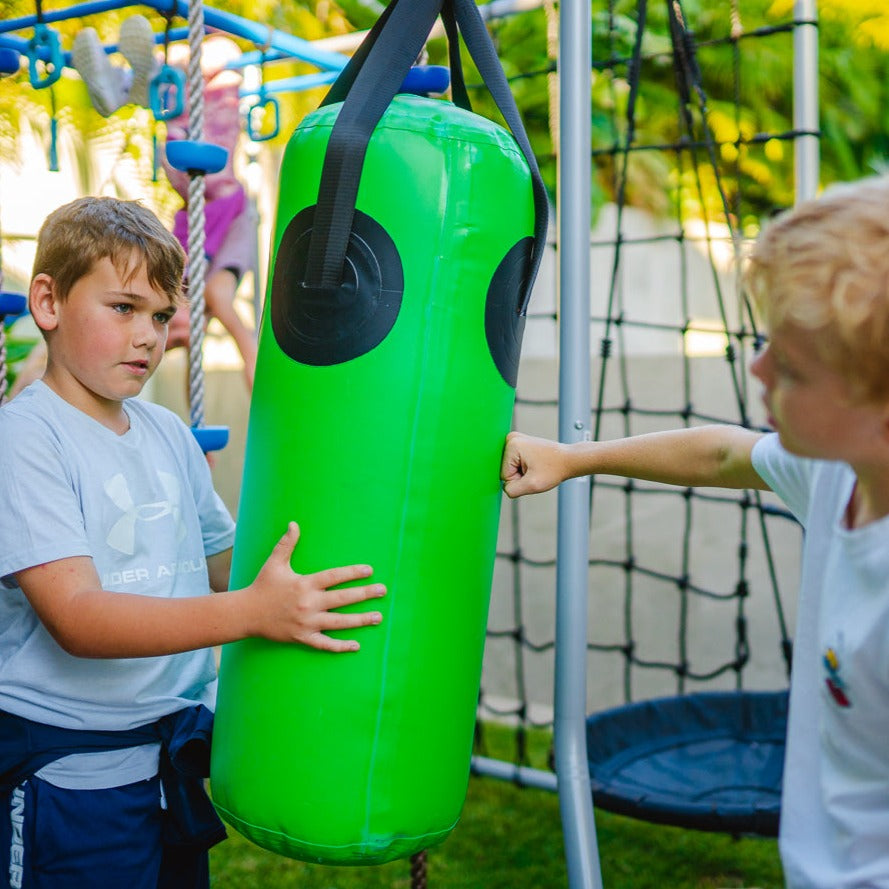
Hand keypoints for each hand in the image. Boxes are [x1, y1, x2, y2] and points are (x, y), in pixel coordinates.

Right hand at [246, 522, 384, 651]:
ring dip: (360, 620)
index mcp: (305, 584)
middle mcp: (308, 603)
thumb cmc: (262, 586)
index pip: (334, 577)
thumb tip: (294, 523)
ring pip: (339, 622)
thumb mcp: (274, 563)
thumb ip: (287, 544)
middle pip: (342, 598)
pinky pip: (325, 644)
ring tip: (378, 617)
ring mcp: (307, 622)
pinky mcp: (302, 637)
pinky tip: (356, 645)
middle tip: (382, 590)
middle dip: (364, 594)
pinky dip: (340, 646)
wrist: (246, 614)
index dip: (352, 573)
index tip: (369, 570)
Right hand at [500, 431, 567, 497]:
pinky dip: (525, 467)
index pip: (504, 475)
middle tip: (535, 471)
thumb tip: (503, 488)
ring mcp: (516, 440)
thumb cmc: (555, 468)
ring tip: (536, 467)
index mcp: (512, 444)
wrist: (569, 460)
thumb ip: (512, 490)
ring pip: (511, 468)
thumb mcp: (532, 485)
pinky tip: (535, 464)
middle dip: (520, 476)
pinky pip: (515, 464)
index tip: (532, 473)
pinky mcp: (520, 444)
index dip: (518, 480)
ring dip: (522, 472)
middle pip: (506, 470)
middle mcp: (511, 438)